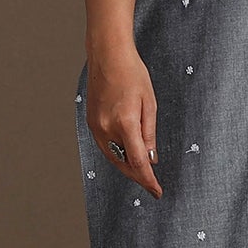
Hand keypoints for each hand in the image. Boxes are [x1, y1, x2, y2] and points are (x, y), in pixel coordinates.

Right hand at [87, 41, 160, 197]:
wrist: (108, 56)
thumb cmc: (132, 74)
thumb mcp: (150, 104)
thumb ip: (149, 134)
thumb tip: (151, 159)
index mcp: (125, 122)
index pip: (138, 162)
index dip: (148, 180)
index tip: (157, 191)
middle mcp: (107, 128)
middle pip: (123, 164)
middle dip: (138, 177)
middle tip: (152, 185)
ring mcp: (96, 126)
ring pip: (113, 157)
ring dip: (127, 167)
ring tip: (142, 172)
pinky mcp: (91, 123)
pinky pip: (106, 146)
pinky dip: (117, 154)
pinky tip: (128, 155)